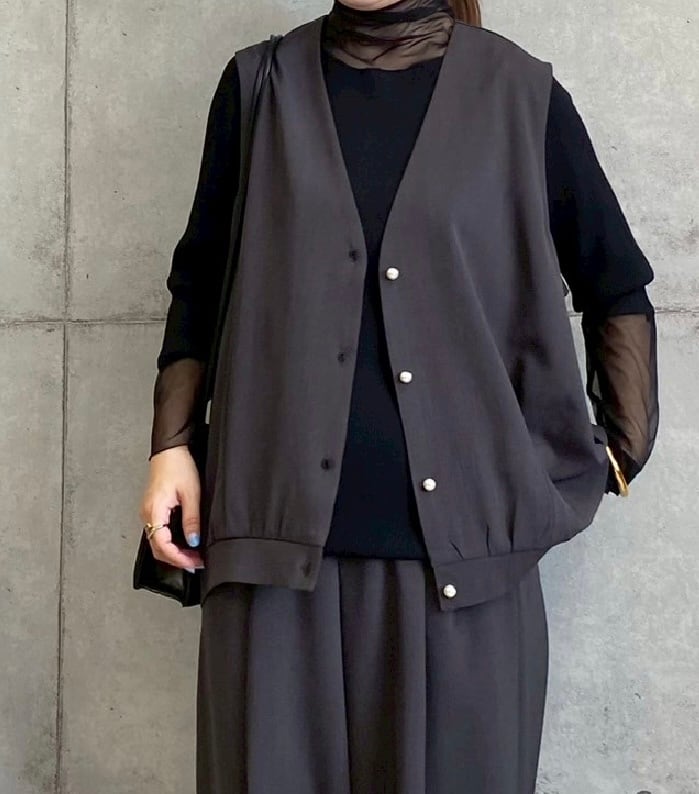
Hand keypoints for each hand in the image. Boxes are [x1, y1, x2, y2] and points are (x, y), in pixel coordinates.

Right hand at [138, 446, 204, 571]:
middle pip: (158, 548)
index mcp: (154, 511)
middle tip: (196, 563)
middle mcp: (147, 514)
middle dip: (177, 559)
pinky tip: (183, 545)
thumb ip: (191, 519)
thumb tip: (193, 541)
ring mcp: (148, 513)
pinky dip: (170, 543)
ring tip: (192, 557)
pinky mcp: (153, 510)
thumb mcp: (191, 493)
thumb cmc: (178, 466)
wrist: (170, 450)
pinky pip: (158, 533)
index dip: (178, 558)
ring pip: (157, 542)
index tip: (193, 562)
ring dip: (174, 553)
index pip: (162, 544)